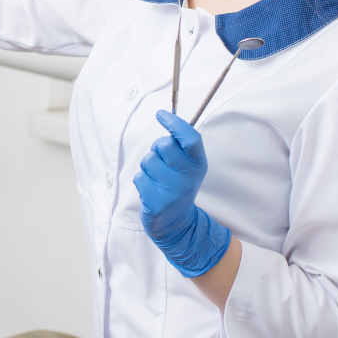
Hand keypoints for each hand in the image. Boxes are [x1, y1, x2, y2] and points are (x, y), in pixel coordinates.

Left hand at [131, 110, 230, 277]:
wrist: (177, 223)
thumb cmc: (178, 186)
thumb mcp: (188, 166)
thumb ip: (180, 145)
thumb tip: (165, 116)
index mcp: (198, 164)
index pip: (191, 138)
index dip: (175, 123)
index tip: (160, 114)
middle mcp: (189, 178)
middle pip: (163, 146)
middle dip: (156, 149)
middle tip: (162, 163)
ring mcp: (174, 192)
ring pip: (148, 161)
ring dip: (147, 168)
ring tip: (157, 180)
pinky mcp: (158, 203)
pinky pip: (139, 178)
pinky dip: (141, 182)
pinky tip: (151, 191)